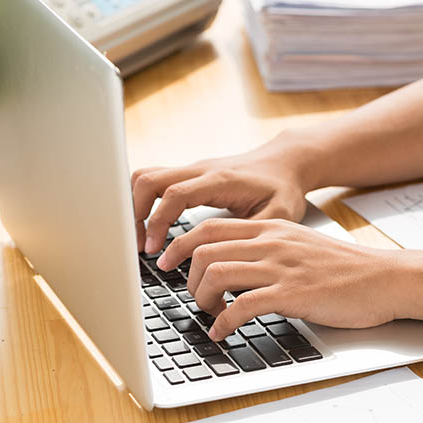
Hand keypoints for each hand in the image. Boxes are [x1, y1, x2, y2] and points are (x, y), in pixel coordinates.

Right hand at [131, 136, 312, 253]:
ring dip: (136, 206)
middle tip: (140, 246)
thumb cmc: (283, 189)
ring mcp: (193, 170)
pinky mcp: (190, 175)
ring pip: (146, 176)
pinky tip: (151, 227)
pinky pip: (156, 181)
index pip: (174, 195)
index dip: (158, 222)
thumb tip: (223, 259)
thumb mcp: (277, 216)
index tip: (154, 250)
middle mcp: (201, 170)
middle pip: (148, 179)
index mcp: (220, 180)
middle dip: (136, 214)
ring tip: (142, 239)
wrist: (286, 163)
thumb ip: (249, 235)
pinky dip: (145, 202)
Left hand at [156, 218, 402, 340]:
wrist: (384, 278)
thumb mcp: (300, 246)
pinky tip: (223, 331)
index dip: (180, 245)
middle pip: (204, 248)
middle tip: (190, 295)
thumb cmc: (344, 269)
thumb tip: (232, 267)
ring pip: (216, 273)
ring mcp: (281, 266)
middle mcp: (271, 241)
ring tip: (207, 313)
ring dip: (201, 298)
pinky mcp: (292, 293)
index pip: (210, 227)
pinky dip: (223, 322)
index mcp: (271, 227)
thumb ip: (267, 250)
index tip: (168, 262)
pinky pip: (241, 306)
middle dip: (185, 275)